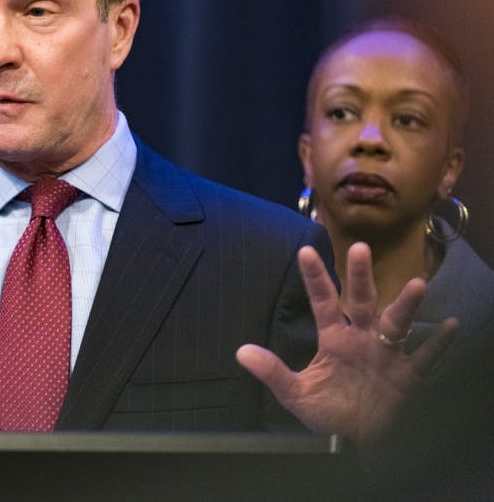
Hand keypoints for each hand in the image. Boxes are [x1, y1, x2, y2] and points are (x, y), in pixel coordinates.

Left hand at [236, 242, 456, 441]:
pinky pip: (426, 356)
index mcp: (334, 339)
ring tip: (417, 284)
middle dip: (360, 277)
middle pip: (361, 301)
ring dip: (406, 304)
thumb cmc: (329, 413)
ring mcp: (387, 354)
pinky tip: (450, 325)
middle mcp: (362, 338)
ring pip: (397, 322)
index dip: (315, 278)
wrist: (357, 442)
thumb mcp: (297, 394)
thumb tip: (241, 352)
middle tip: (359, 249)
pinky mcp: (408, 375)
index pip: (323, 301)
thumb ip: (273, 372)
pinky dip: (439, 343)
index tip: (305, 251)